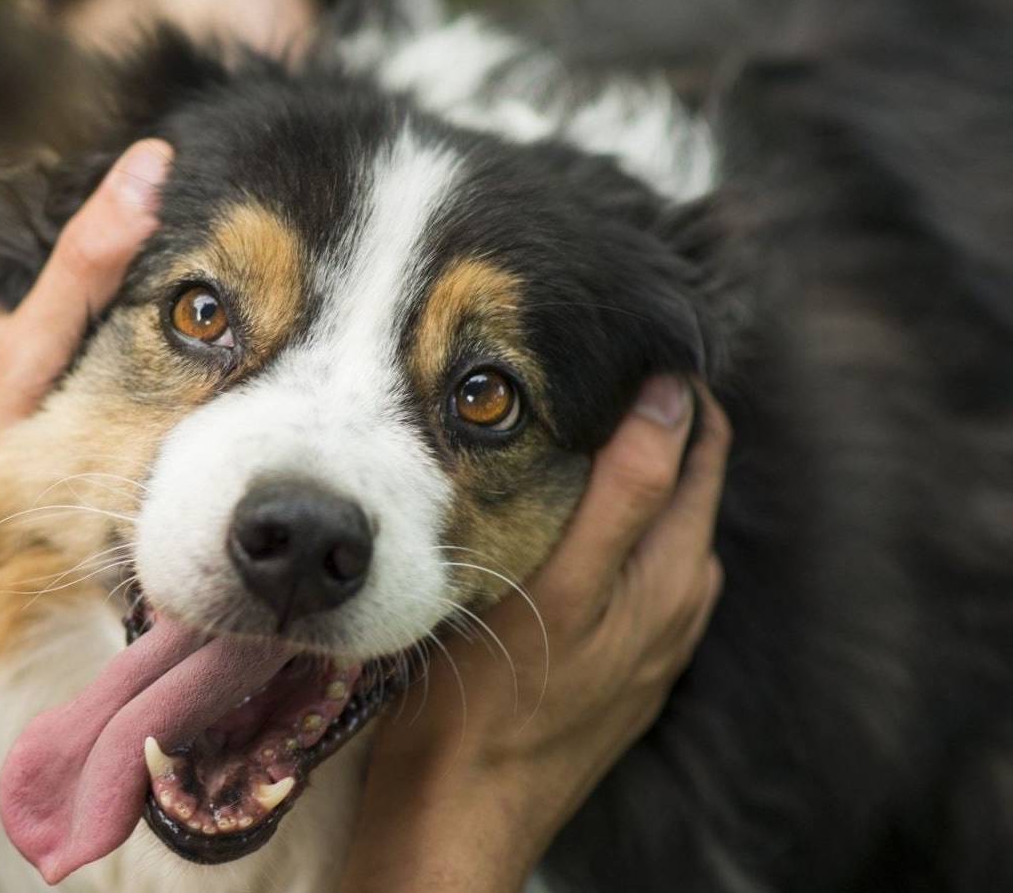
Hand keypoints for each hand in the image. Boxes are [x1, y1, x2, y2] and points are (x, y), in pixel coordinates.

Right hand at [340, 378, 729, 892]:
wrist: (458, 814)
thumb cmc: (487, 702)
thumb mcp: (557, 586)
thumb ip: (625, 494)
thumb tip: (671, 403)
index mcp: (672, 576)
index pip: (699, 447)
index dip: (674, 389)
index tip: (619, 343)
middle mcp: (676, 607)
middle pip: (685, 485)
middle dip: (652, 425)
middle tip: (582, 375)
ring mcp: (647, 644)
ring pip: (657, 531)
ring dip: (630, 476)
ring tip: (568, 433)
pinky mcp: (613, 670)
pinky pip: (631, 575)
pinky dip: (613, 531)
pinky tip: (562, 527)